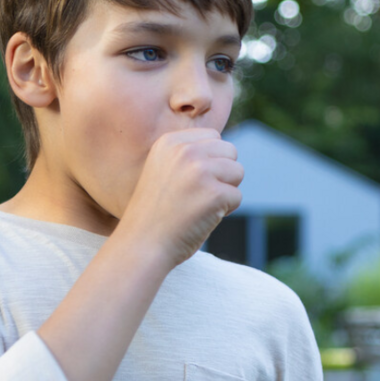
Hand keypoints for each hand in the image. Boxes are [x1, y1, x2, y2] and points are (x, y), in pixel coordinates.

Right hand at [119, 128, 243, 267]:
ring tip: (200, 205)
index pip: (213, 136)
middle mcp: (185, 151)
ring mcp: (200, 171)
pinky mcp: (214, 193)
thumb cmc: (155, 212)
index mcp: (170, 142)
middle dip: (222, 174)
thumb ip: (189, 155)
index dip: (211, 160)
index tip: (191, 181)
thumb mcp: (164, 170)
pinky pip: (237, 197)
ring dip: (226, 191)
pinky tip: (202, 218)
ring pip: (237, 171)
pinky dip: (226, 211)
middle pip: (229, 151)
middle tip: (199, 195)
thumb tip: (226, 150)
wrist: (142, 244)